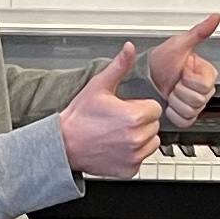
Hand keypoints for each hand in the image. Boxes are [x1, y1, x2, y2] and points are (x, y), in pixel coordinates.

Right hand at [58, 45, 162, 179]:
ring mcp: (134, 156)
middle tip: (118, 121)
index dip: (139, 107)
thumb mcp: (99, 86)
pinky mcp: (130, 170)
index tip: (124, 109)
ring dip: (139, 138)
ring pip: (151, 142)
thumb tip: (129, 48)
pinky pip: (141, 158)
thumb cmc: (80, 116)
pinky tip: (115, 147)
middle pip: (154, 125)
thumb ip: (119, 67)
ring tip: (117, 134)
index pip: (155, 108)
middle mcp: (137, 138)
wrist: (64, 144)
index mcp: (135, 116)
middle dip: (140, 122)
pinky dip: (132, 154)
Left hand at [146, 11, 219, 127]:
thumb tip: (215, 18)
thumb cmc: (162, 60)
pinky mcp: (186, 115)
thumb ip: (199, 32)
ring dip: (176, 101)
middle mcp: (204, 90)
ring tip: (171, 91)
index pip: (203, 86)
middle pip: (197, 100)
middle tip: (174, 82)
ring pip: (190, 111)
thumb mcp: (180, 44)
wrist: (146, 76)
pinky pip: (184, 121)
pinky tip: (169, 103)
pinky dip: (174, 114)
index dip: (188, 80)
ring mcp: (195, 104)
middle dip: (180, 91)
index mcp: (207, 74)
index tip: (182, 71)